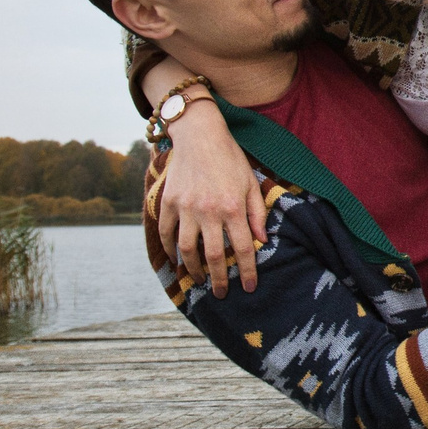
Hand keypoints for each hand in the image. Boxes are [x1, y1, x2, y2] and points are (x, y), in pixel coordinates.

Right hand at [155, 105, 267, 293]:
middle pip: (213, 256)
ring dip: (194, 270)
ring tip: (201, 280)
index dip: (247, 272)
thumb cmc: (230, 158)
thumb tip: (262, 242)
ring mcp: (185, 207)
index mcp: (232, 207)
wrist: (199, 134)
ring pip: (187, 250)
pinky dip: (169, 250)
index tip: (250, 287)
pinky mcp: (168, 202)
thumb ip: (257, 213)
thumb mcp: (251, 182)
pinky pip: (166, 233)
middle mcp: (208, 211)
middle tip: (222, 294)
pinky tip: (177, 260)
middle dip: (219, 280)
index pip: (242, 249)